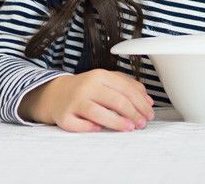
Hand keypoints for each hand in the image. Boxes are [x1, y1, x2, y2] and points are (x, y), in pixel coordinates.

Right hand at [20, 70, 155, 132]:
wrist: (55, 94)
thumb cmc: (86, 89)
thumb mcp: (105, 81)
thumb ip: (127, 86)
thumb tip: (148, 100)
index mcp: (99, 76)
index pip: (125, 88)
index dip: (140, 102)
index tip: (149, 113)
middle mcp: (86, 87)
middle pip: (115, 100)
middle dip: (133, 113)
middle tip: (142, 123)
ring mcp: (74, 102)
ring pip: (98, 113)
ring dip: (117, 122)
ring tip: (130, 128)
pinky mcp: (64, 117)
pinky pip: (79, 125)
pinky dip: (90, 127)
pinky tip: (100, 129)